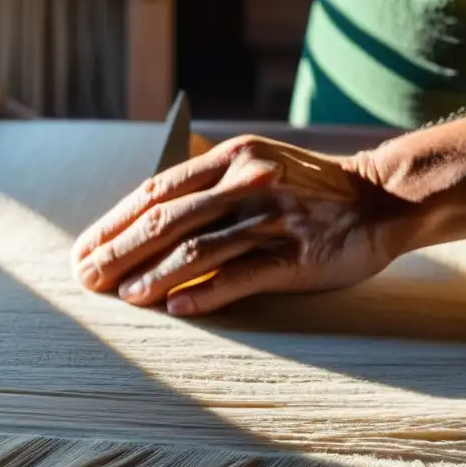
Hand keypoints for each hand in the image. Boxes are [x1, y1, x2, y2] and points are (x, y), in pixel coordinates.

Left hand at [71, 135, 410, 316]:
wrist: (381, 197)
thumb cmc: (306, 188)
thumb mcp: (254, 166)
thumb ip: (206, 186)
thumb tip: (144, 220)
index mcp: (229, 158)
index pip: (156, 192)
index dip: (115, 222)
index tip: (84, 248)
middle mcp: (247, 182)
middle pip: (168, 219)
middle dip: (120, 250)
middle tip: (86, 277)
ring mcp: (273, 218)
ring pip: (200, 249)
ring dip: (154, 275)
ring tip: (122, 296)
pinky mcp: (298, 255)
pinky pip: (244, 275)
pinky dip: (206, 292)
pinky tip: (177, 307)